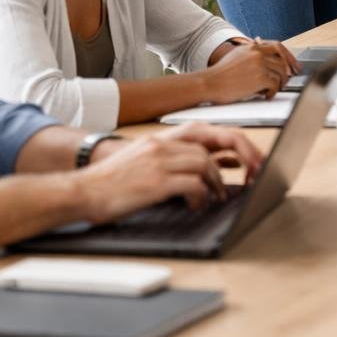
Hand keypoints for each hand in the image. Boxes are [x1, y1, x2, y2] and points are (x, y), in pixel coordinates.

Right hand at [75, 123, 261, 221]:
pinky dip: (202, 196)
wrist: (80, 192)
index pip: (212, 131)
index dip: (239, 143)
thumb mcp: (150, 161)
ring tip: (218, 197)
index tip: (255, 159)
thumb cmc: (115, 181)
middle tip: (256, 174)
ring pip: (206, 163)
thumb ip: (181, 159)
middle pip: (217, 141)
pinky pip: (192, 184)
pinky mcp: (154, 182)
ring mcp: (159, 161)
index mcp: (165, 138)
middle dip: (244, 156)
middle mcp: (164, 144)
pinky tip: (197, 205)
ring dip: (218, 182)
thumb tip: (220, 166)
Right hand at [203, 39, 299, 101]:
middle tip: (289, 80)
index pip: (278, 46)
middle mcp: (257, 53)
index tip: (293, 65)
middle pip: (283, 60)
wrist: (209, 83)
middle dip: (288, 71)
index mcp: (252, 47)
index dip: (288, 56)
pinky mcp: (260, 78)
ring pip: (281, 73)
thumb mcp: (236, 57)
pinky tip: (266, 96)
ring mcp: (259, 64)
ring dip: (279, 84)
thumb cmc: (220, 75)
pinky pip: (275, 85)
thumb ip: (251, 54)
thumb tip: (268, 60)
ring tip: (272, 90)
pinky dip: (273, 92)